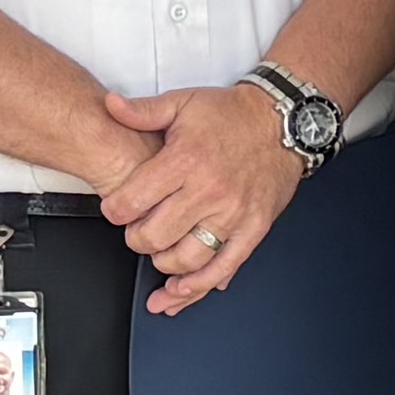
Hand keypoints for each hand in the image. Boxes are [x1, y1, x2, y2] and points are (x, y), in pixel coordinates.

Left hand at [98, 83, 307, 316]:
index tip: (116, 210)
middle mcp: (208, 191)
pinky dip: (198, 286)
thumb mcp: (183, 103)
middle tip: (137, 230)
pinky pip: (223, 267)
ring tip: (159, 252)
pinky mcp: (253, 228)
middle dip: (136, 239)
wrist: (283, 121)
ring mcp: (232, 214)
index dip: (114, 211)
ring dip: (163, 262)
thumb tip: (111, 106)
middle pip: (153, 236)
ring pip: (185, 258)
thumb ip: (143, 111)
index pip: (132, 201)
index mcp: (185, 160)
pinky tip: (180, 291)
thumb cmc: (233, 115)